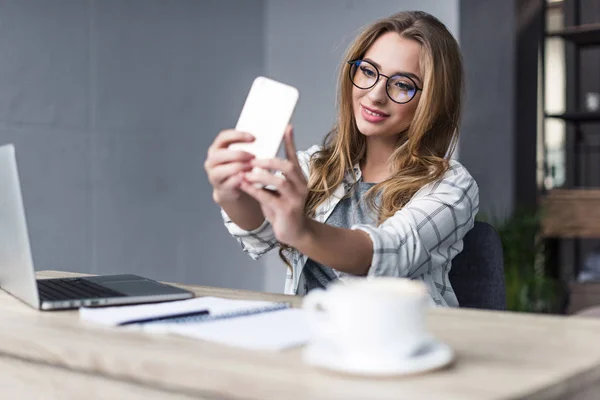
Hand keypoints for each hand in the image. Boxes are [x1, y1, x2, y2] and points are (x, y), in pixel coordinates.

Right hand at [204, 130, 254, 203]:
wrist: (230, 189)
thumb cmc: (238, 167)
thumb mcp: (239, 156)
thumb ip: (246, 148)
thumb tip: (266, 138)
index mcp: (216, 148)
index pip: (224, 137)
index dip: (238, 136)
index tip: (254, 138)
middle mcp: (211, 161)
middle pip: (222, 154)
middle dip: (240, 154)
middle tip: (253, 157)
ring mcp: (214, 175)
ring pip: (227, 169)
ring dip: (242, 168)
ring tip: (252, 168)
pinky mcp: (220, 187)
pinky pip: (231, 182)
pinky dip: (242, 180)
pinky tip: (250, 178)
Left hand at [240, 125, 309, 246]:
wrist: (295, 233)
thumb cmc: (283, 208)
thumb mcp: (278, 190)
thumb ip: (271, 176)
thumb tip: (254, 162)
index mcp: (298, 178)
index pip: (294, 156)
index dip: (290, 142)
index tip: (286, 127)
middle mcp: (300, 186)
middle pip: (287, 167)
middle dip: (269, 161)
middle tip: (253, 159)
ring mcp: (295, 199)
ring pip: (280, 182)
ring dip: (261, 175)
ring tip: (246, 173)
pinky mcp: (287, 211)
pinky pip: (270, 198)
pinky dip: (256, 190)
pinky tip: (244, 185)